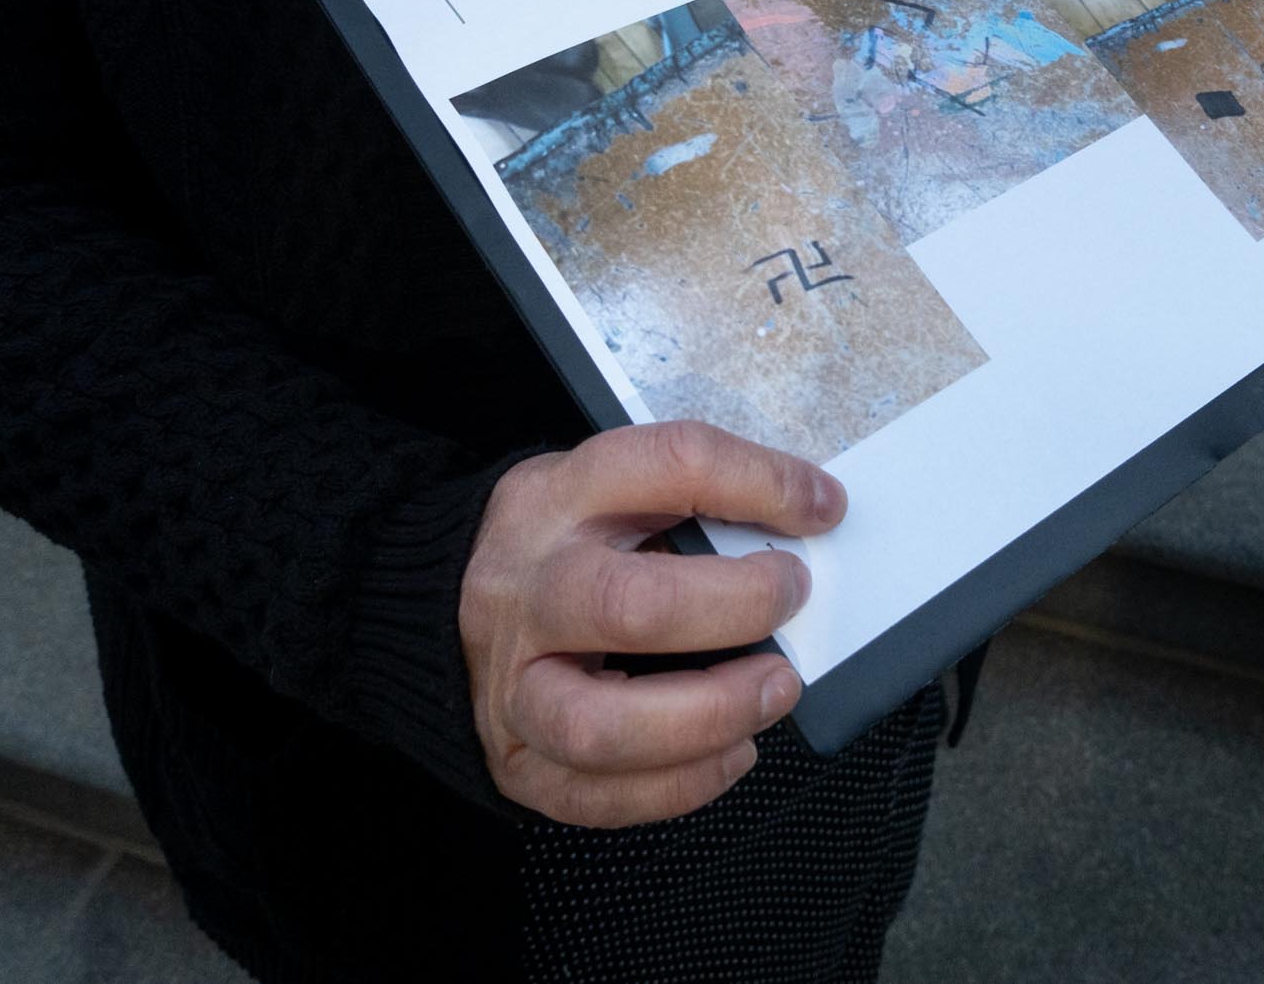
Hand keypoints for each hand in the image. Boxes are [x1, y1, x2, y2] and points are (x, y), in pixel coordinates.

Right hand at [460, 421, 839, 827]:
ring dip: (710, 715)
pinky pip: (599, 797)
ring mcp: (514, 685)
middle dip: (734, 607)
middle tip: (792, 599)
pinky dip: (683, 784)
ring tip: (773, 690)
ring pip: (602, 725)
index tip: (822, 506)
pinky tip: (732, 750)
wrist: (441, 605)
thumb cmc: (557, 548)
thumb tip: (807, 527)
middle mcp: (527, 591)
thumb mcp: (607, 491)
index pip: (667, 466)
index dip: (760, 483)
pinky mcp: (518, 761)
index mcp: (556, 501)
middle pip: (628, 605)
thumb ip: (691, 503)